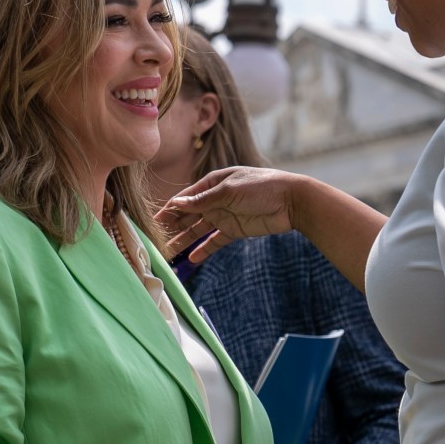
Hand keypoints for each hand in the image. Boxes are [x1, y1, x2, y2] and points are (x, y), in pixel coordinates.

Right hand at [158, 166, 306, 265]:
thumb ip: (203, 200)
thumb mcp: (230, 191)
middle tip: (153, 242)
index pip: (184, 199)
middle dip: (171, 228)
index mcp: (212, 184)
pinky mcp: (235, 229)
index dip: (168, 211)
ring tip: (167, 254)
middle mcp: (215, 200)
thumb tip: (176, 203)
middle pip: (188, 216)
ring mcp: (224, 215)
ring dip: (183, 241)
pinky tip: (191, 259)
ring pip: (198, 230)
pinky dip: (204, 250)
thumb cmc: (262, 187)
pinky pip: (215, 241)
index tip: (152, 223)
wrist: (292, 201)